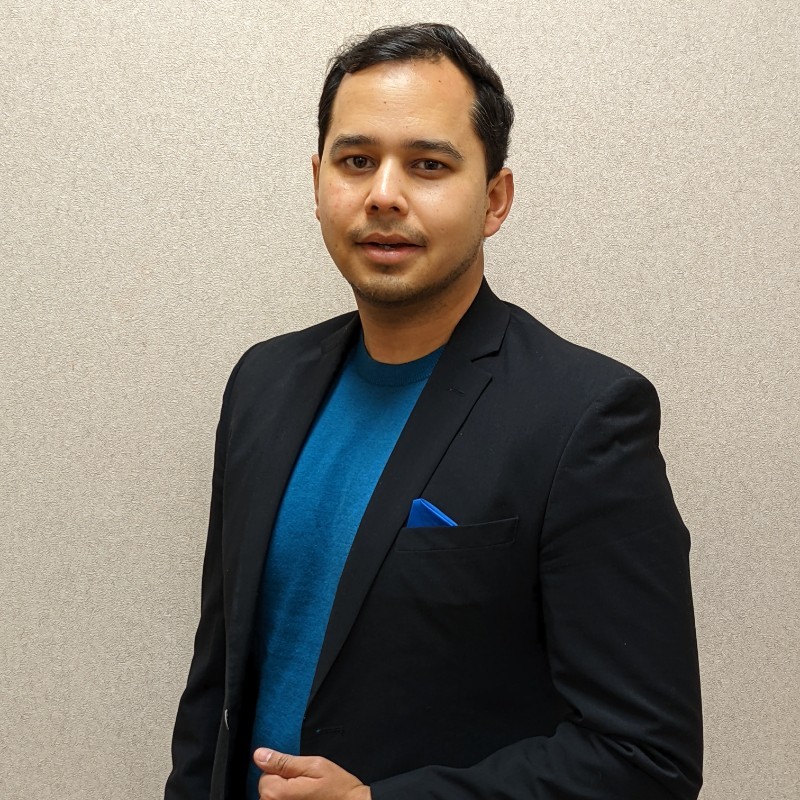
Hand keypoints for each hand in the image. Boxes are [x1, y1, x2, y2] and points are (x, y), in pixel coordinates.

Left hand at [254, 747, 370, 799]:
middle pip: (267, 791)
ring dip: (287, 796)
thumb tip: (260, 754)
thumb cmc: (337, 788)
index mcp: (278, 793)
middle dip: (283, 785)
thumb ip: (284, 761)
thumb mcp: (313, 765)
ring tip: (307, 796)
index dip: (281, 771)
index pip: (264, 776)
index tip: (298, 775)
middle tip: (305, 785)